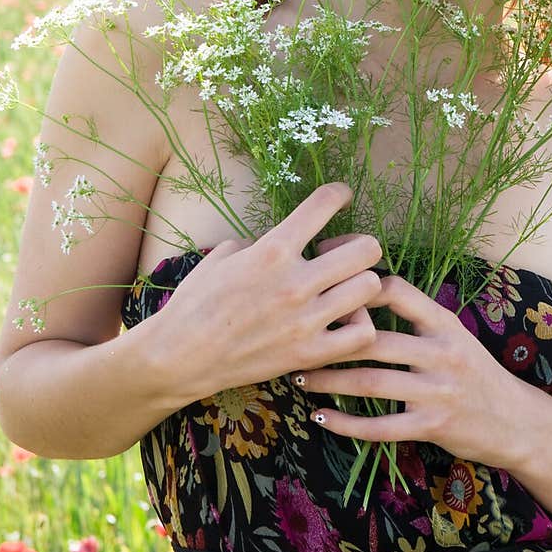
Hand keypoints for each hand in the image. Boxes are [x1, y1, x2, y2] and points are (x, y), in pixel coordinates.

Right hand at [150, 182, 383, 402]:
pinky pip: (362, 333)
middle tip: (342, 256)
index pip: (325, 205)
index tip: (341, 197)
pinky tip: (342, 321)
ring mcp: (306, 320)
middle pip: (367, 248)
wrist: (180, 357)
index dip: (339, 194)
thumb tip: (282, 238)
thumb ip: (260, 242)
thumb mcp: (223, 256)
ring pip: (371, 287)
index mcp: (272, 250)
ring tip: (344, 289)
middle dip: (359, 246)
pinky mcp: (309, 354)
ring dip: (361, 284)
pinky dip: (359, 324)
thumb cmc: (196, 302)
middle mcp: (295, 281)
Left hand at [294, 270, 521, 468]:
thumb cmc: (474, 373)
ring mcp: (437, 391)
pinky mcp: (432, 425)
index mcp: (445, 323)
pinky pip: (380, 426)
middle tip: (295, 339)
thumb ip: (416, 317)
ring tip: (299, 377)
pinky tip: (320, 418)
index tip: (323, 284)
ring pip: (371, 382)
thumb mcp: (454, 335)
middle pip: (375, 339)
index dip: (356, 286)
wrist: (517, 421)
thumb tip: (361, 291)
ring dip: (329, 381)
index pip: (396, 292)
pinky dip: (346, 423)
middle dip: (330, 340)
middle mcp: (442, 353)